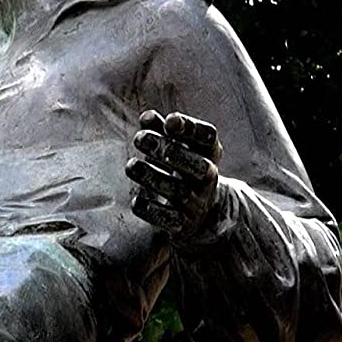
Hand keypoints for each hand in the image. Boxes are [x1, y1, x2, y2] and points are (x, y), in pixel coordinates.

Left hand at [127, 110, 222, 241]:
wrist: (200, 212)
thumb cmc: (182, 166)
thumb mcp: (176, 145)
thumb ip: (161, 129)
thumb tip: (147, 117)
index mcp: (209, 152)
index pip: (208, 137)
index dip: (191, 128)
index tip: (169, 121)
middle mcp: (208, 178)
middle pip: (197, 166)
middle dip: (168, 151)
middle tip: (139, 138)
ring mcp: (197, 203)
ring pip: (179, 192)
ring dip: (152, 177)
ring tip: (131, 166)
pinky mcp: (183, 225)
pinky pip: (168, 219)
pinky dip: (151, 209)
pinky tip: (136, 199)